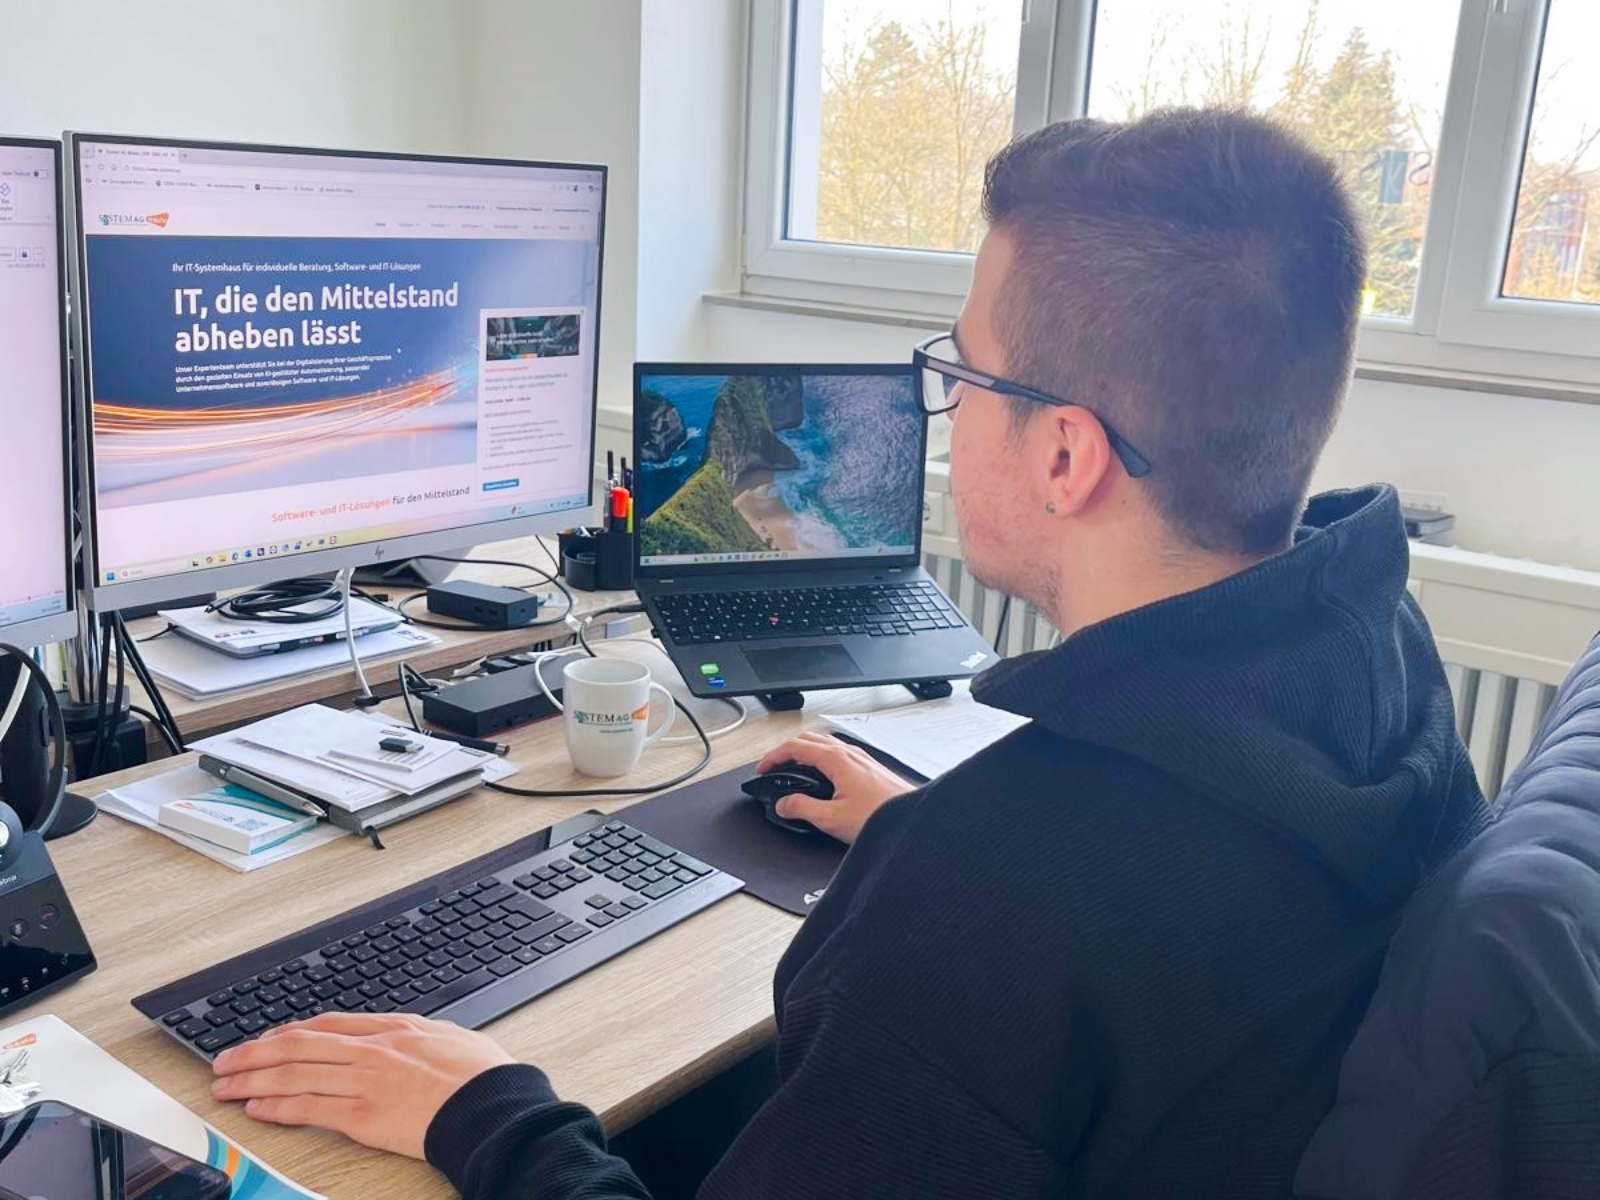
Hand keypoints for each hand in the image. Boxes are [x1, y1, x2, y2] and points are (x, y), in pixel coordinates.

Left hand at [211, 1012, 514, 1158]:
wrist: (490, 1105)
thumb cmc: (481, 1075)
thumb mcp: (449, 1037)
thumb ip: (417, 1035)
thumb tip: (403, 1036)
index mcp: (393, 1028)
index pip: (327, 1025)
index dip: (289, 1031)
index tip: (267, 1039)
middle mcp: (372, 1050)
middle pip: (298, 1045)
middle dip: (255, 1053)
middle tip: (225, 1061)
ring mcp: (364, 1081)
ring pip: (293, 1074)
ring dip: (253, 1080)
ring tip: (226, 1086)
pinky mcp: (362, 1115)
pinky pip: (308, 1108)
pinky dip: (277, 1108)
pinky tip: (257, 1110)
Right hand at [756, 731, 912, 843]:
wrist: (913, 821)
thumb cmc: (882, 816)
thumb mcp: (831, 818)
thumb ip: (802, 808)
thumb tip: (784, 804)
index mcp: (837, 759)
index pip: (796, 747)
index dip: (774, 756)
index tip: (763, 769)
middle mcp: (850, 753)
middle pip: (810, 739)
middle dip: (787, 750)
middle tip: (774, 766)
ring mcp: (862, 759)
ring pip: (826, 745)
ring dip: (805, 752)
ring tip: (794, 770)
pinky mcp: (870, 768)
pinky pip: (839, 754)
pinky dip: (821, 759)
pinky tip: (823, 778)